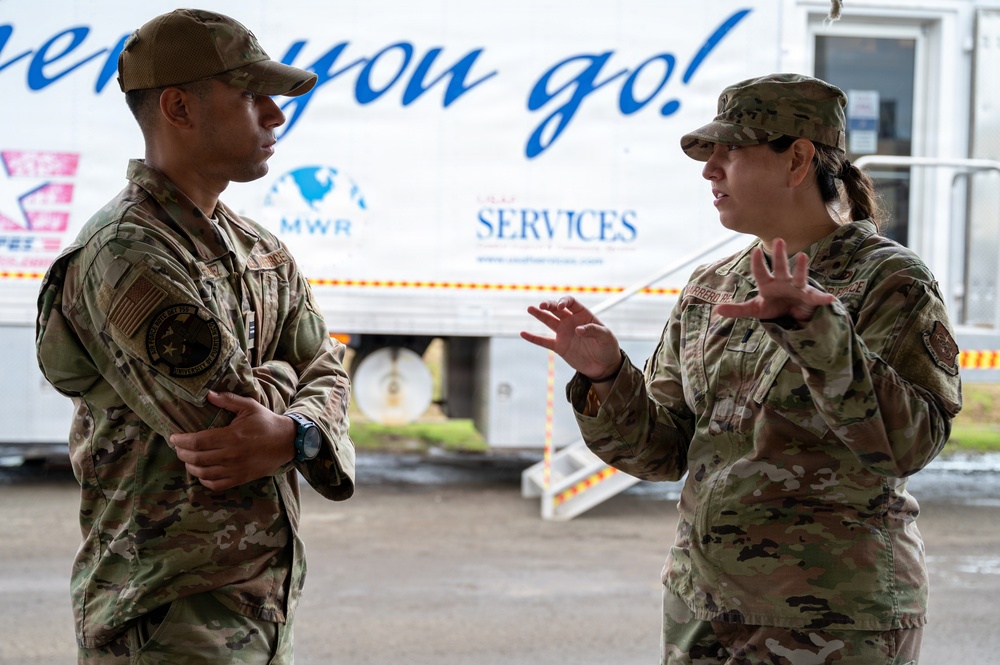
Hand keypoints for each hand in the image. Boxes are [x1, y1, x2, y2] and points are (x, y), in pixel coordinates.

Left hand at [171, 391, 296, 491]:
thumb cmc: (266, 422)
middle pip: (197, 458)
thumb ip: (228, 400)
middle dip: (182, 453)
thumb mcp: (249, 406)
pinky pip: (216, 485)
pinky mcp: (241, 479)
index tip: (173, 437)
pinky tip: (202, 472)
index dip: (181, 441)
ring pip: (203, 473)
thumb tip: (208, 394)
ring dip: (190, 467)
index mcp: (232, 436)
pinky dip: (204, 480)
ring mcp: (236, 469)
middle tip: (178, 447)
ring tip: (187, 459)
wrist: (287, 441)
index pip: (198, 442)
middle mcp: (232, 455)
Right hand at [521, 296, 621, 378]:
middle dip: (549, 305)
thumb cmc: (608, 347)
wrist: (604, 366)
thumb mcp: (606, 337)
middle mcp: (571, 321)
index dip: (564, 302)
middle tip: (542, 306)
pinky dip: (533, 338)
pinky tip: (523, 333)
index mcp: (583, 315)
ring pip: (549, 321)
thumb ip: (593, 330)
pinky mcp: (559, 347)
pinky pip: (544, 341)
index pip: (571, 303)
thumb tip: (578, 330)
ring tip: (530, 308)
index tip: (561, 307)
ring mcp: (564, 333)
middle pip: (557, 309)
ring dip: (539, 314)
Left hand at [715, 238, 834, 323]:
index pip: (760, 271)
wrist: (792, 314)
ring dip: (800, 267)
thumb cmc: (773, 306)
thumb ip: (737, 309)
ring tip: (802, 257)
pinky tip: (829, 299)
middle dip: (779, 255)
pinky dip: (823, 298)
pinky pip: (816, 297)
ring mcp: (797, 288)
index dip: (757, 262)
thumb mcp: (754, 309)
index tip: (755, 250)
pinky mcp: (809, 298)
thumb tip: (717, 310)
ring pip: (799, 276)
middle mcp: (783, 281)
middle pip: (780, 266)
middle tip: (778, 240)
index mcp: (768, 283)